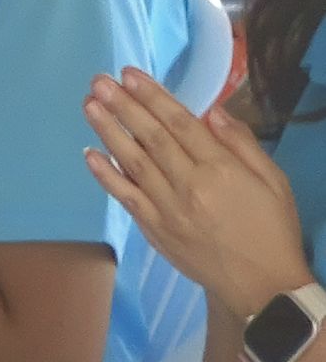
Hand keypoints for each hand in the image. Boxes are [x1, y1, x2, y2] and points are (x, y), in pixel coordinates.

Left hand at [84, 70, 313, 317]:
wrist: (262, 287)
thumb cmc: (272, 228)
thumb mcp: (273, 181)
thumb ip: (242, 143)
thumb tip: (212, 110)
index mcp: (221, 170)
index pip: (180, 124)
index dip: (153, 97)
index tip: (130, 74)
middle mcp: (189, 185)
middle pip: (151, 138)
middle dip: (123, 106)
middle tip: (99, 81)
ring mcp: (167, 209)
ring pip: (132, 163)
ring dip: (108, 132)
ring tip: (89, 105)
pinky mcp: (154, 230)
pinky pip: (125, 197)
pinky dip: (106, 175)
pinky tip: (89, 154)